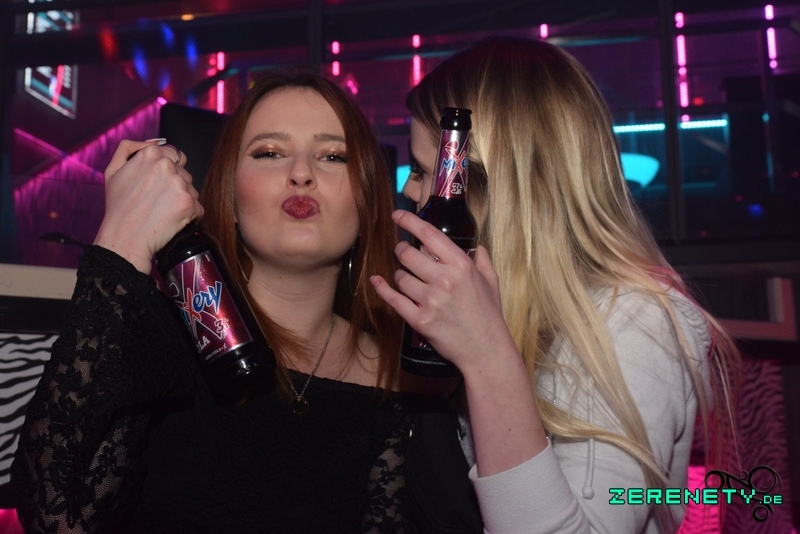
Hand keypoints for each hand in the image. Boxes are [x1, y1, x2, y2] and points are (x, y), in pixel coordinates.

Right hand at [93, 139, 203, 272]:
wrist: (125, 237)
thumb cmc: (119, 207)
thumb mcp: (113, 170)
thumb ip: (129, 149)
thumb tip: (154, 141)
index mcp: (150, 154)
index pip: (174, 155)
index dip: (167, 171)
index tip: (157, 185)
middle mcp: (167, 165)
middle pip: (184, 173)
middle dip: (174, 185)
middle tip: (156, 201)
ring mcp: (180, 184)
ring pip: (191, 189)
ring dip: (182, 200)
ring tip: (162, 211)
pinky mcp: (189, 203)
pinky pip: (197, 207)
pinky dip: (189, 215)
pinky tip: (171, 220)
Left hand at [370, 209, 514, 373]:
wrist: (486, 350)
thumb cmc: (489, 315)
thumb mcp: (491, 282)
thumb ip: (482, 260)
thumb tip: (477, 246)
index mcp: (461, 266)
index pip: (429, 235)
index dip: (409, 221)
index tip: (397, 215)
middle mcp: (444, 280)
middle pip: (408, 254)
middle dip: (402, 250)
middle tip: (403, 252)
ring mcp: (430, 300)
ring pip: (400, 277)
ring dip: (400, 276)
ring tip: (408, 279)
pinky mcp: (420, 320)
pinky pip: (393, 299)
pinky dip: (382, 289)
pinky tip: (376, 281)